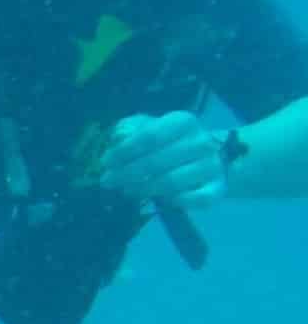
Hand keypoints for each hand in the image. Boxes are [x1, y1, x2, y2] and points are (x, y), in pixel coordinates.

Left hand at [96, 112, 229, 208]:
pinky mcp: (218, 189)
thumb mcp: (151, 127)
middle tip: (108, 181)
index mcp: (183, 122)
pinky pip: (194, 199)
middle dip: (126, 173)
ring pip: (172, 182)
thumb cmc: (172, 142)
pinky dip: (174, 201)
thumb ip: (132, 128)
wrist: (214, 158)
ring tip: (127, 190)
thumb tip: (118, 136)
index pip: (149, 136)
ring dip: (144, 188)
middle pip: (157, 161)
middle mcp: (201, 142)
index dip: (124, 151)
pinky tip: (159, 200)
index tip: (105, 162)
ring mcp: (212, 167)